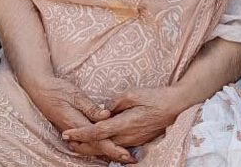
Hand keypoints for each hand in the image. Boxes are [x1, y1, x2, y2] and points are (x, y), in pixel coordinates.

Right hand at [26, 77, 136, 163]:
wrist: (40, 90)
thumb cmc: (57, 89)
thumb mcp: (75, 95)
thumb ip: (91, 107)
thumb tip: (107, 115)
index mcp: (77, 123)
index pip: (98, 140)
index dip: (114, 148)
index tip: (127, 154)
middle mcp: (74, 133)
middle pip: (97, 148)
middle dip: (114, 154)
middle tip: (131, 159)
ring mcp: (72, 133)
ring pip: (91, 148)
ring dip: (106, 152)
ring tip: (122, 155)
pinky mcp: (72, 131)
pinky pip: (86, 144)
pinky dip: (97, 147)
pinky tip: (107, 147)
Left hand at [62, 87, 182, 147]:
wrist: (174, 106)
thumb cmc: (153, 97)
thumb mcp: (132, 94)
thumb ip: (115, 102)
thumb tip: (103, 110)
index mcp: (124, 124)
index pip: (96, 132)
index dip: (80, 134)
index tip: (66, 133)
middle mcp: (127, 136)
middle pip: (99, 145)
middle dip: (81, 145)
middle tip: (66, 141)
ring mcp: (132, 140)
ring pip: (107, 147)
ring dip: (91, 147)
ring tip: (76, 143)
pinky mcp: (136, 140)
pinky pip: (116, 146)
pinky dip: (103, 146)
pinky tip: (96, 142)